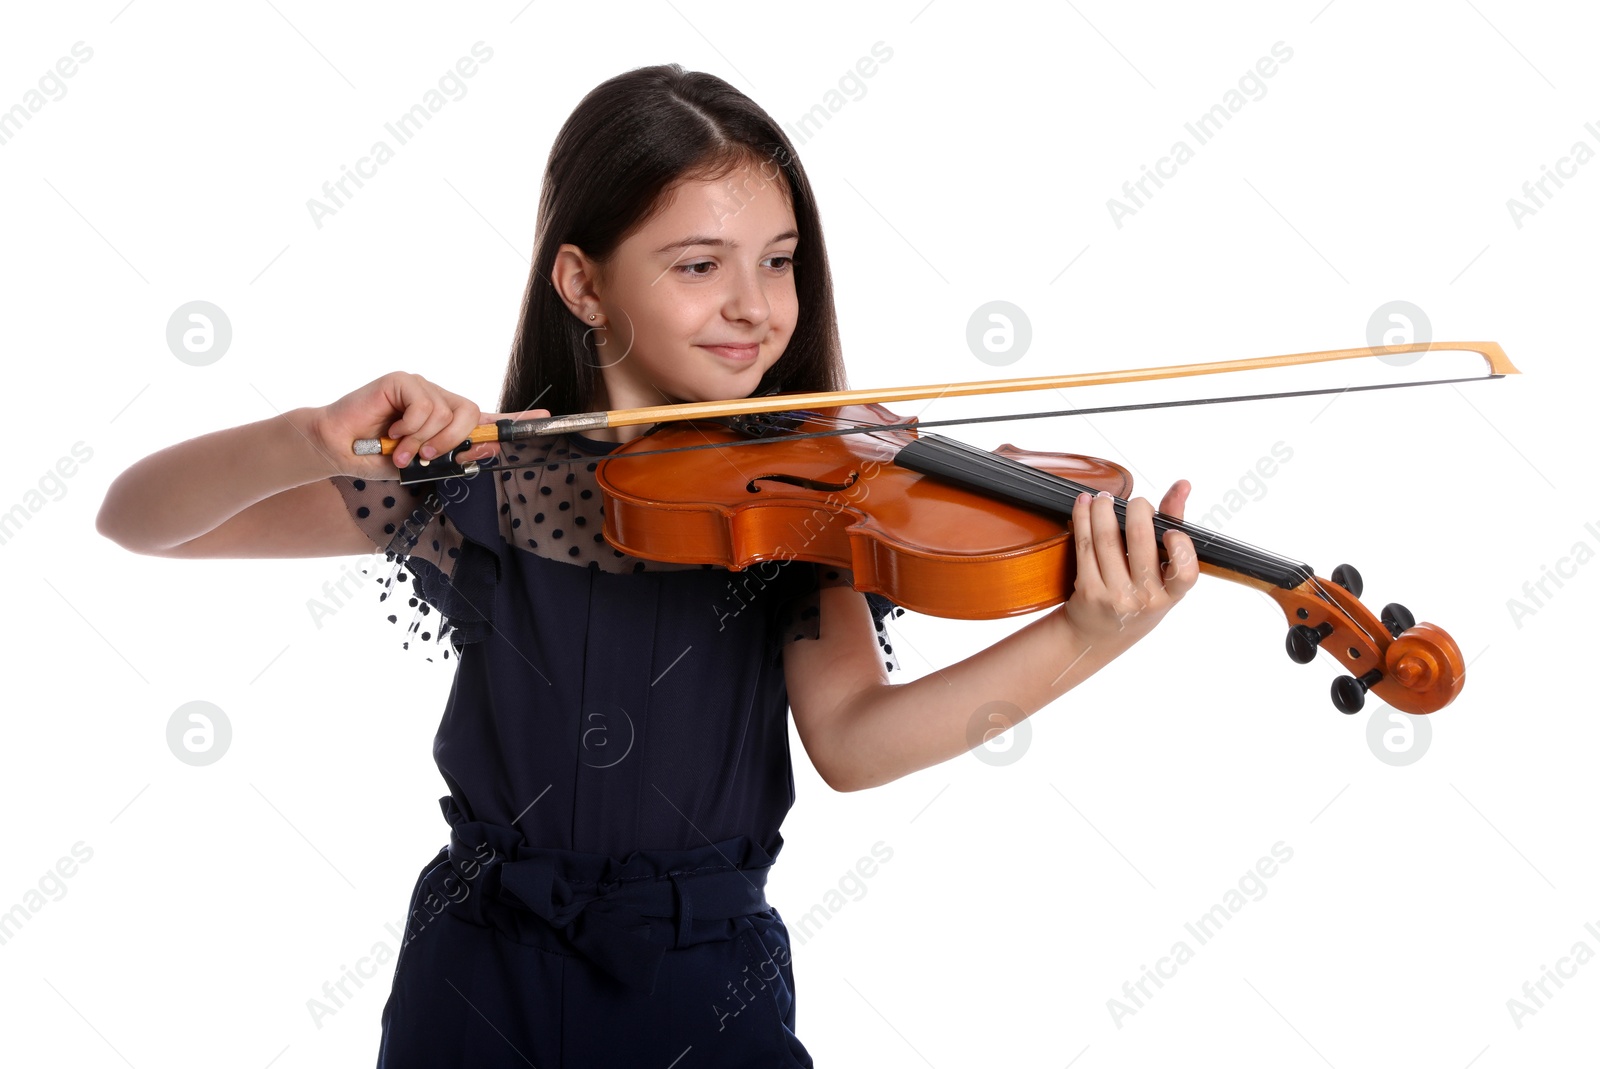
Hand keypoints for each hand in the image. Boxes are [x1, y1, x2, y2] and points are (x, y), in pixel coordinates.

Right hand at [310, 371, 548, 478]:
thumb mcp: (424, 465)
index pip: (489, 419)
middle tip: (427, 457)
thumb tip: (489, 448)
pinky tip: (392, 431)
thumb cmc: (378, 458)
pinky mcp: (403, 380)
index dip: (518, 419)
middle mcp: (439, 401)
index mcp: (447, 423)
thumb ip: (456, 457)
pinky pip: (426, 406)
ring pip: (449, 413)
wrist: (338, 449)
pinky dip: (411, 427)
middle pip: (473, 415)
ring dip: (426, 440)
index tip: (546, 416)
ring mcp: (422, 388)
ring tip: (403, 449)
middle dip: (455, 442)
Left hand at [1060, 482, 1198, 651]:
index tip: (1170, 531)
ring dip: (1104, 508)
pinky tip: (1084, 505)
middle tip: (1135, 502)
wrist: (1098, 636)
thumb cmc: (1138, 599)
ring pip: (1107, 538)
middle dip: (1137, 509)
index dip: (1181, 548)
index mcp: (1171, 595)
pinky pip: (1085, 545)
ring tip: (1104, 498)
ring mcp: (1115, 596)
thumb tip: (1182, 485)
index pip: (1186, 573)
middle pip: (1141, 541)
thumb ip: (1173, 528)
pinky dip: (1083, 518)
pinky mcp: (1088, 590)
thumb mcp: (1163, 576)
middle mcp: (1145, 599)